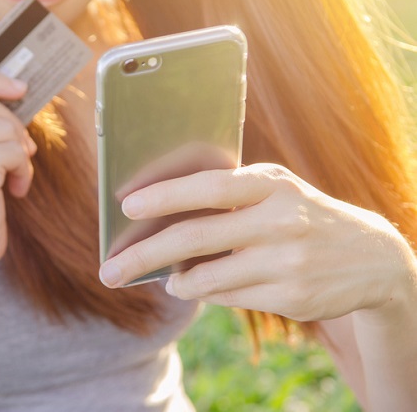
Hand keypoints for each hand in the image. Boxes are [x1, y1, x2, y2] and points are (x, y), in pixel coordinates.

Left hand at [99, 163, 414, 321]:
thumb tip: (159, 217)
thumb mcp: (273, 191)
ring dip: (175, 281)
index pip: (208, 186)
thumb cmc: (299, 214)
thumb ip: (226, 197)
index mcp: (271, 184)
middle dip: (142, 256)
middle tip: (109, 270)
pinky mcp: (292, 297)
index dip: (164, 195)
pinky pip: (229, 297)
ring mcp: (287, 261)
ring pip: (206, 277)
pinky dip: (206, 292)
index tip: (125, 206)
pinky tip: (198, 286)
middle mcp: (280, 220)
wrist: (371, 257)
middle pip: (194, 237)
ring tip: (164, 279)